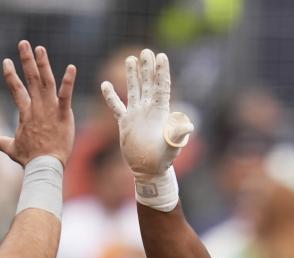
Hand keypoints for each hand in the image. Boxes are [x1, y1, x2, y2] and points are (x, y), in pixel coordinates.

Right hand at [0, 40, 76, 166]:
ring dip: (43, 64)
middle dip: (26, 60)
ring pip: (46, 82)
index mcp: (24, 113)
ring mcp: (49, 109)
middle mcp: (36, 107)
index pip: (15, 89)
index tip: (6, 61)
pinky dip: (68, 81)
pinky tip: (71, 67)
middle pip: (30, 79)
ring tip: (40, 48)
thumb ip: (0, 143)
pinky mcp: (63, 114)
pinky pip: (65, 95)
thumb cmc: (29, 159)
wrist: (44, 166)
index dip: (10, 75)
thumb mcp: (12, 149)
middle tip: (23, 43)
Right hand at [100, 49, 193, 175]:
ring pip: (133, 90)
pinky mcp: (125, 123)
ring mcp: (136, 114)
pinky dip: (110, 97)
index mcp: (160, 112)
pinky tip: (104, 84)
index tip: (161, 56)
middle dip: (147, 67)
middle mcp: (148, 110)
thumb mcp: (172, 146)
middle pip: (148, 84)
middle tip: (146, 51)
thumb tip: (188, 125)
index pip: (161, 87)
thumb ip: (178, 134)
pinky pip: (116, 106)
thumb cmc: (163, 159)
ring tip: (130, 58)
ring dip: (132, 75)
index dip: (161, 71)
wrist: (149, 170)